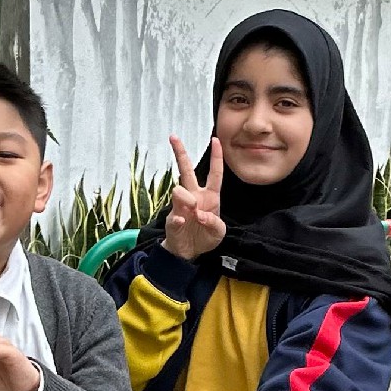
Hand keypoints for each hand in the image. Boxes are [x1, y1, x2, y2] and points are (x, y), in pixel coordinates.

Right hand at [162, 135, 226, 260]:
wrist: (189, 253)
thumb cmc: (205, 237)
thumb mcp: (218, 232)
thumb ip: (214, 222)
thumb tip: (200, 214)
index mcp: (209, 197)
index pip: (214, 174)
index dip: (216, 157)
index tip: (216, 139)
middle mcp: (194, 197)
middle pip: (186, 170)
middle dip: (180, 153)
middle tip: (173, 137)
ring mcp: (181, 207)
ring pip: (179, 191)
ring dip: (186, 199)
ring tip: (192, 213)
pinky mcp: (172, 220)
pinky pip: (173, 215)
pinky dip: (178, 219)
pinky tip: (182, 222)